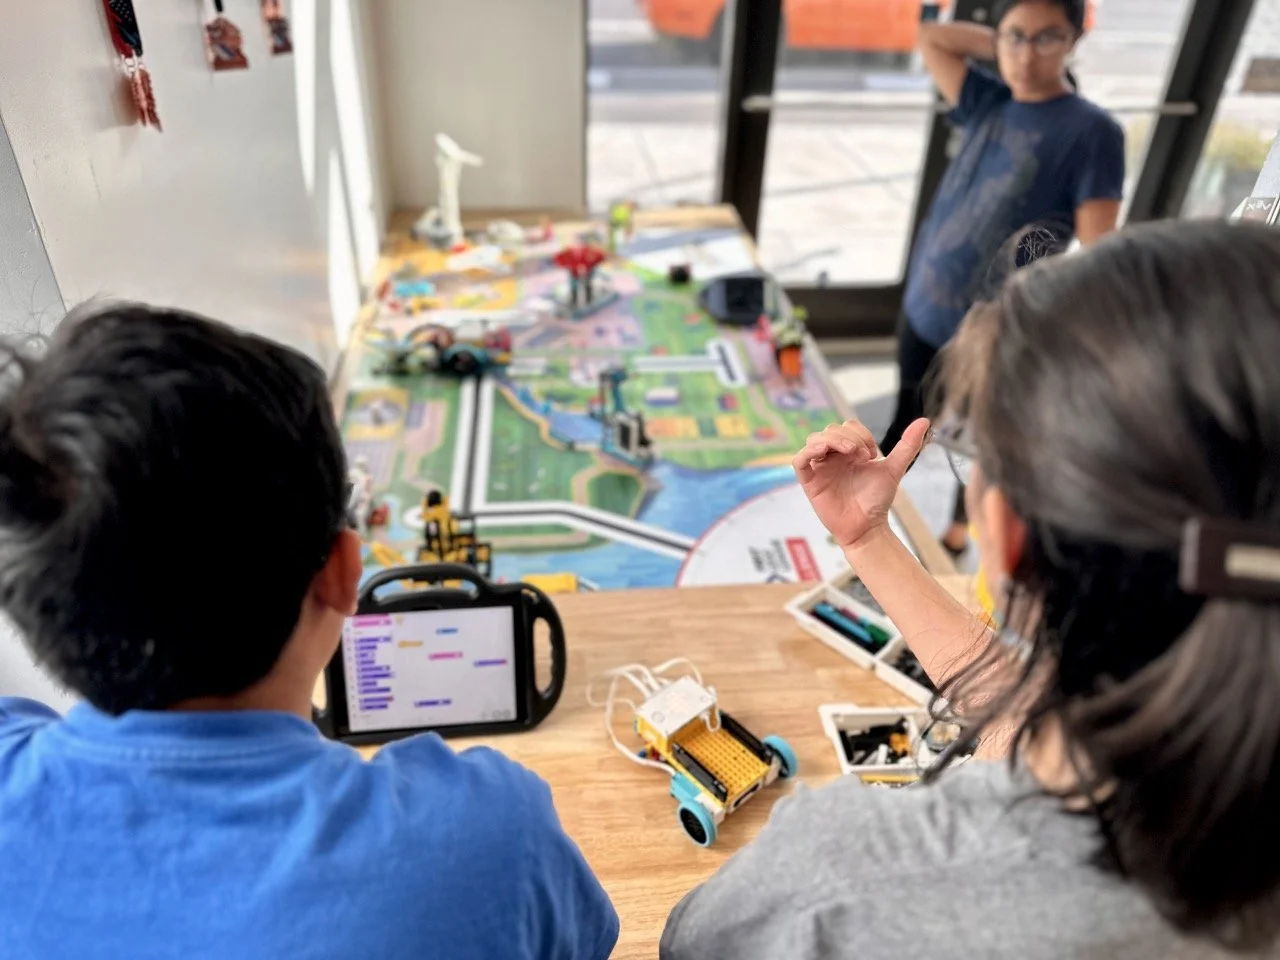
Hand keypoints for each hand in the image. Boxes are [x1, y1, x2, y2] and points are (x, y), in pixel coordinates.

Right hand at [792, 418, 928, 548]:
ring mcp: (819, 468)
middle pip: (830, 429)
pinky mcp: (809, 481)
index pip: (847, 427)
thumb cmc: (877, 500)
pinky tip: (825, 453)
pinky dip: (809, 451)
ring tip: (849, 453)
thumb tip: (925, 421)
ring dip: (831, 440)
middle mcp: (832, 457)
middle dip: (847, 436)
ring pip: (814, 439)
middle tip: (862, 455)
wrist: (867, 527)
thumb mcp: (893, 469)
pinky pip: (799, 460)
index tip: (871, 454)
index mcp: (849, 452)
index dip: (859, 433)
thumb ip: (908, 445)